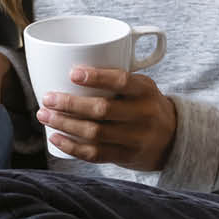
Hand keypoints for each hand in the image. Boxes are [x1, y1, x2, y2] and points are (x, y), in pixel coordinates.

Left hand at [38, 66, 176, 169]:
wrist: (174, 139)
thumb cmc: (145, 103)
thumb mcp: (141, 84)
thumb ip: (115, 76)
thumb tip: (67, 61)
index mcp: (145, 89)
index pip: (122, 81)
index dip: (97, 77)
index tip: (72, 72)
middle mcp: (143, 114)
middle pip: (102, 110)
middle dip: (69, 104)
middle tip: (47, 98)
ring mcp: (135, 139)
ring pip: (95, 133)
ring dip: (65, 125)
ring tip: (44, 115)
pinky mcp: (126, 157)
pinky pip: (96, 154)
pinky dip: (73, 147)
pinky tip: (56, 138)